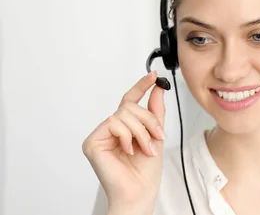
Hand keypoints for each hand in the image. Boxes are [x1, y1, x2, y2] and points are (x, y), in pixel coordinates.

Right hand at [82, 71, 165, 214]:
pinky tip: (129, 151)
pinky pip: (113, 124)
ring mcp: (100, 135)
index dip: (141, 87)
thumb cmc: (146, 172)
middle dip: (148, 120)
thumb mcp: (156, 136)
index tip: (153, 76)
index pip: (130, 101)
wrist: (139, 192)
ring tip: (146, 149)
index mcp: (125, 128)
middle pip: (130, 106)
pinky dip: (127, 136)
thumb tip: (158, 89)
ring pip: (123, 114)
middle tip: (158, 136)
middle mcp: (111, 130)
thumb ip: (155, 113)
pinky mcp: (92, 142)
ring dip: (141, 131)